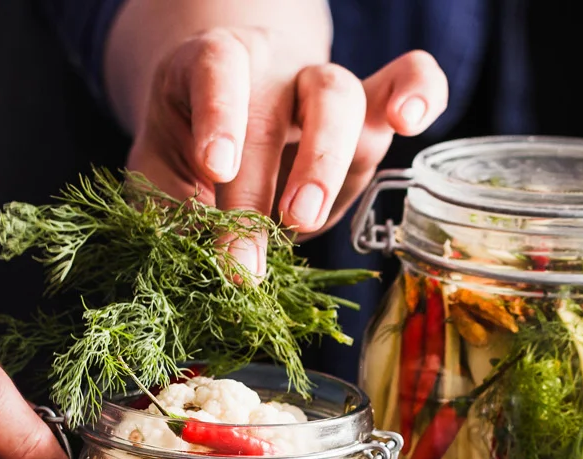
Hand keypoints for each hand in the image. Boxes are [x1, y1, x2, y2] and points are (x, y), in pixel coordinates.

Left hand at [123, 27, 448, 274]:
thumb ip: (169, 211)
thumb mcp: (162, 173)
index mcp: (211, 65)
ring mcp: (324, 86)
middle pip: (281, 104)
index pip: (218, 70)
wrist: (227, 126)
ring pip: (340, 98)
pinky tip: (413, 121)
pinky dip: (420, 91)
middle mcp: (271, 68)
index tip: (215, 168)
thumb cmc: (190, 149)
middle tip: (254, 246)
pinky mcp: (368, 111)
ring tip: (304, 221)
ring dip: (326, 163)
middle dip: (267, 182)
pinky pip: (409, 78)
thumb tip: (191, 268)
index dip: (220, 116)